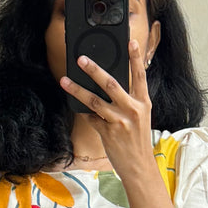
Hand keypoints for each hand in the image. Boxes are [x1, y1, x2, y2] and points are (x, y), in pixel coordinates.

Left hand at [59, 39, 155, 187]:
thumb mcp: (140, 117)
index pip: (140, 75)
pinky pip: (91, 118)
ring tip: (64, 81)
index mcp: (143, 102)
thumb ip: (129, 100)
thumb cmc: (138, 140)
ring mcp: (119, 121)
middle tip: (81, 59)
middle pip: (111, 83)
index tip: (130, 41)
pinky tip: (76, 106)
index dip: (135, 57)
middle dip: (94, 70)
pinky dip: (83, 112)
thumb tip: (110, 85)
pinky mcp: (107, 132)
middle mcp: (132, 109)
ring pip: (94, 100)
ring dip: (77, 90)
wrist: (139, 166)